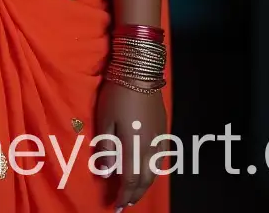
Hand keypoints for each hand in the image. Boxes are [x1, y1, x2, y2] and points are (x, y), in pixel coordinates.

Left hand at [95, 81, 166, 208]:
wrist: (140, 70)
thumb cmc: (117, 93)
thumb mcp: (104, 118)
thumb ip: (105, 147)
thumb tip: (106, 173)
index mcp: (134, 145)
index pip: (130, 179)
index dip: (123, 195)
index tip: (116, 206)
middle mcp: (150, 146)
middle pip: (144, 179)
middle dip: (134, 194)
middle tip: (124, 204)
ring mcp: (160, 138)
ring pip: (155, 171)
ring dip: (145, 186)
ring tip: (135, 193)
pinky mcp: (164, 130)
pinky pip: (161, 159)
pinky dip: (153, 171)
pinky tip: (148, 172)